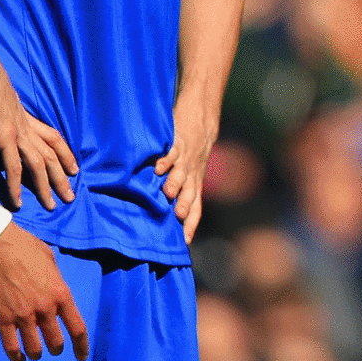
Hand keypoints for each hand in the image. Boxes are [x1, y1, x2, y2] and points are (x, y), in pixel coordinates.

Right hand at [0, 51, 76, 210]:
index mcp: (24, 116)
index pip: (52, 137)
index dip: (64, 153)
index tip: (74, 168)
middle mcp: (26, 124)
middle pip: (51, 155)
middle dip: (62, 176)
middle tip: (71, 196)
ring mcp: (17, 130)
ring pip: (39, 164)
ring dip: (46, 186)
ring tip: (52, 205)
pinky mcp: (4, 134)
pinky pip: (14, 165)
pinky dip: (17, 184)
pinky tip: (17, 200)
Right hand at [0, 223, 89, 360]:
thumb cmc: (26, 249)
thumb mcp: (52, 263)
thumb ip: (56, 282)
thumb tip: (56, 291)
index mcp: (62, 294)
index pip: (77, 328)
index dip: (81, 346)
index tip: (81, 357)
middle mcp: (45, 309)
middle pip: (55, 342)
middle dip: (56, 349)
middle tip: (53, 349)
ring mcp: (24, 316)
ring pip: (34, 348)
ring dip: (36, 354)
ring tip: (35, 353)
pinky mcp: (3, 319)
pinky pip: (11, 347)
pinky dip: (15, 356)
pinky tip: (18, 358)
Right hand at [154, 104, 216, 243]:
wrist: (202, 119)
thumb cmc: (192, 151)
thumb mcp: (191, 173)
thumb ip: (181, 191)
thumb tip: (164, 216)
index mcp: (195, 184)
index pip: (196, 208)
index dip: (191, 224)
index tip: (184, 242)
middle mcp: (192, 174)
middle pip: (190, 192)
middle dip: (184, 204)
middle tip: (178, 216)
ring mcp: (186, 158)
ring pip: (181, 173)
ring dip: (175, 182)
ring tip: (168, 192)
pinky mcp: (178, 141)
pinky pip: (172, 152)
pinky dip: (166, 159)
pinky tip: (158, 167)